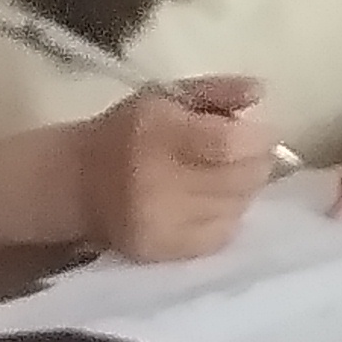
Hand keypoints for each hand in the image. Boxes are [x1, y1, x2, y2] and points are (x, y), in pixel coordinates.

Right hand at [71, 76, 277, 261]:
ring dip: (244, 191)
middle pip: (239, 180)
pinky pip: (221, 236)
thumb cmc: (130, 131)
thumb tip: (260, 91)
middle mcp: (156, 182)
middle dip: (257, 164)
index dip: (258, 140)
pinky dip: (228, 217)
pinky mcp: (161, 252)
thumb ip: (219, 90)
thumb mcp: (168, 97)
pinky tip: (213, 202)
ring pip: (236, 208)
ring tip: (227, 177)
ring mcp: (159, 223)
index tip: (261, 134)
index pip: (229, 145)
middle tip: (248, 155)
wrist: (79, 182)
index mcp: (157, 134)